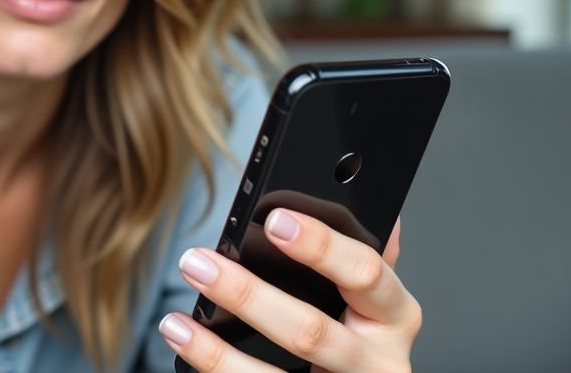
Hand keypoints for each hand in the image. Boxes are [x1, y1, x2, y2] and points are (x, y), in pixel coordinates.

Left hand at [160, 212, 418, 372]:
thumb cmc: (365, 341)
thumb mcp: (376, 301)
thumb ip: (365, 264)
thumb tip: (378, 213)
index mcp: (395, 315)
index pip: (365, 273)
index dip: (321, 246)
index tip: (276, 220)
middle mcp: (377, 362)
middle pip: (310, 331)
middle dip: (247, 294)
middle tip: (198, 262)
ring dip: (216, 350)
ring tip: (175, 322)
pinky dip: (214, 371)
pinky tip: (186, 347)